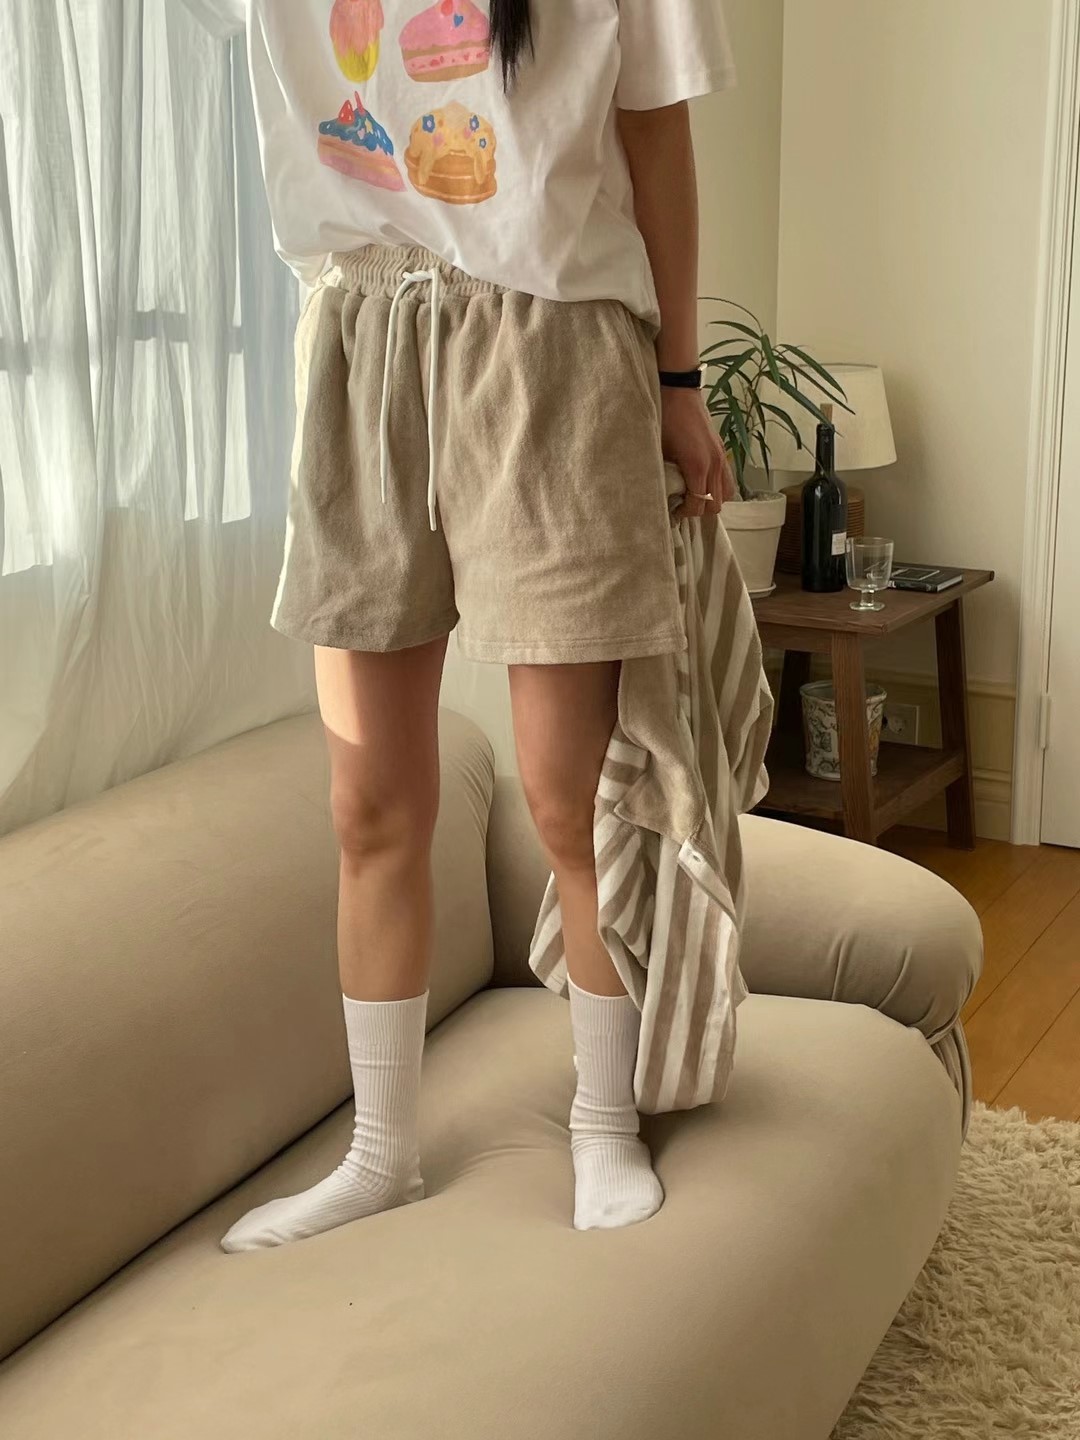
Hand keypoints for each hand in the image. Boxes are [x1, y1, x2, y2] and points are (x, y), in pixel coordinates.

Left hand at [660, 387, 735, 519]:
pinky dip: (717, 486)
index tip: (673, 510)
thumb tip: (663, 495)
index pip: (699, 505)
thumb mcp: (659, 451)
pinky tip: (700, 480)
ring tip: (693, 493)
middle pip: (716, 505)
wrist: (678, 390)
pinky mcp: (722, 450)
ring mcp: (721, 457)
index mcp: (698, 466)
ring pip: (727, 494)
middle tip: (682, 503)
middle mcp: (715, 464)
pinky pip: (727, 478)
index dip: (685, 513)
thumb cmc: (664, 418)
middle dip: (699, 509)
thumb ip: (665, 476)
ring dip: (711, 499)